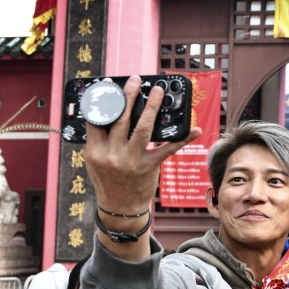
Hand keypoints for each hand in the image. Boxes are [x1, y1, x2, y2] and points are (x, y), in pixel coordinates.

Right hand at [85, 76, 200, 257]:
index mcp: (95, 151)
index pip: (97, 121)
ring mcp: (131, 161)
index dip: (103, 102)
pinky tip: (194, 129)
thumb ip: (101, 140)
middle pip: (121, 120)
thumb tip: (110, 112)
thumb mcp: (96, 161)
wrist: (120, 208)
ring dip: (152, 108)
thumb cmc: (108, 180)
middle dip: (128, 97)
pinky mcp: (149, 167)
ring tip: (158, 92)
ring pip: (143, 129)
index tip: (108, 84)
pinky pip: (167, 149)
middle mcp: (112, 155)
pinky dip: (182, 139)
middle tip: (136, 80)